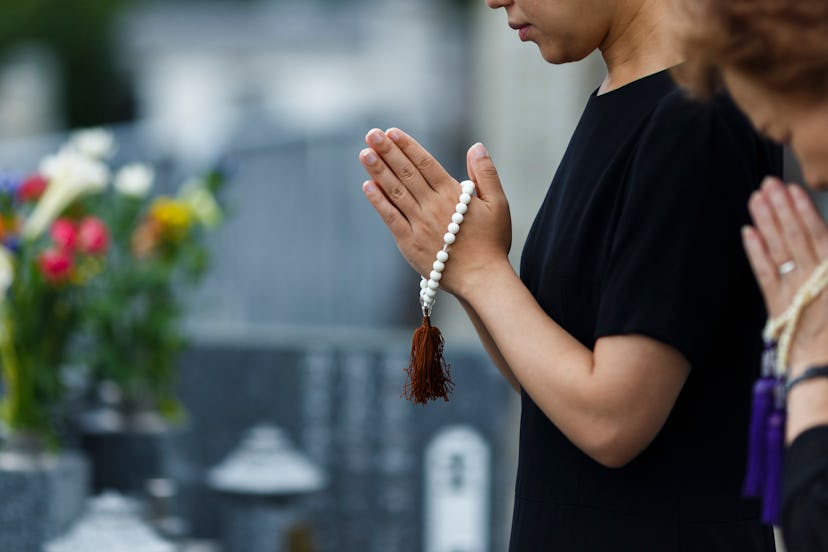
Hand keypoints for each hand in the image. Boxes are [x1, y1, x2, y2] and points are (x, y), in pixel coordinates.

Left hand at [358, 127, 510, 296]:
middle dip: (388, 152)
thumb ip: (486, 173)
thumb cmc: (492, 242)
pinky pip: (390, 218)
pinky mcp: (409, 243)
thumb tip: (476, 146)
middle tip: (372, 135)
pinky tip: (367, 186)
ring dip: (378, 171)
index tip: (392, 132)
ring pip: (396, 191)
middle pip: (407, 173)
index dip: (407, 146)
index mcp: (453, 194)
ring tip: (364, 153)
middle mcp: (433, 206)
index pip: (425, 163)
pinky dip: (378, 201)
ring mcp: (419, 224)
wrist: (482, 278)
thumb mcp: (498, 204)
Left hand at [743, 176, 827, 374]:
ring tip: (756, 198)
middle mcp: (813, 277)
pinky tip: (747, 232)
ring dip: (766, 221)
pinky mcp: (777, 305)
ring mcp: (793, 290)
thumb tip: (822, 242)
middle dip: (780, 207)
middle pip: (794, 235)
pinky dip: (756, 251)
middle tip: (768, 184)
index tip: (791, 190)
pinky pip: (764, 273)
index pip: (818, 233)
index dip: (802, 210)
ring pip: (778, 248)